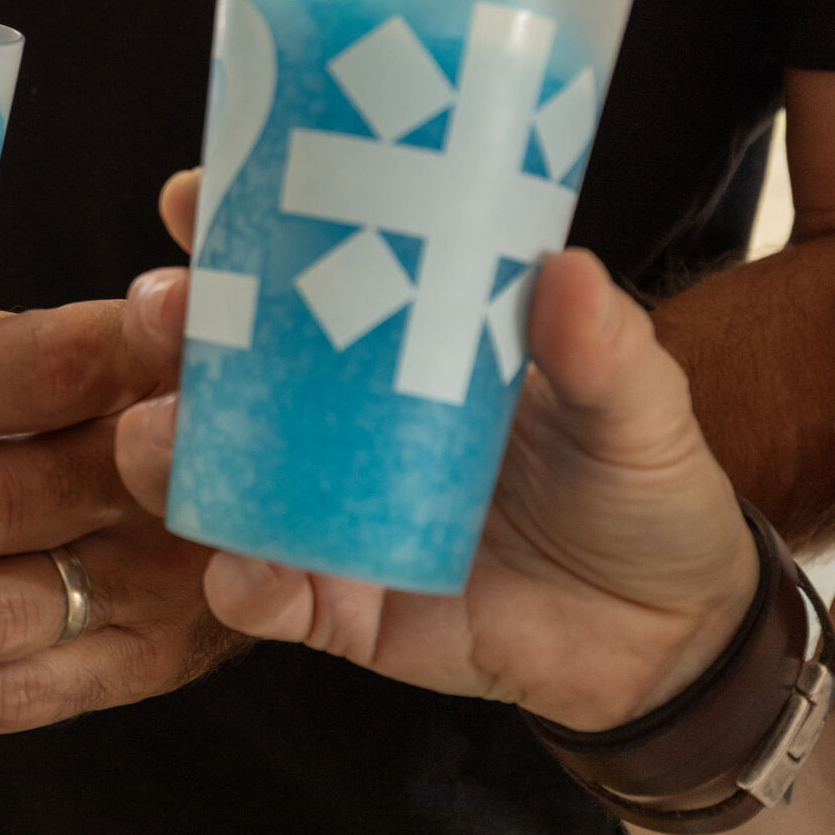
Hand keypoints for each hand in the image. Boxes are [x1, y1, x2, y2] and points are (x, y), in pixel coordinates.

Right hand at [116, 174, 761, 731]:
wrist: (671, 638)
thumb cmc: (643, 489)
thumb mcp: (641, 406)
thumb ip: (605, 348)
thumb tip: (567, 268)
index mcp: (397, 340)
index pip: (293, 264)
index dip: (230, 224)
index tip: (189, 197)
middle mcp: (338, 419)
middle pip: (221, 359)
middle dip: (168, 327)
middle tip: (164, 310)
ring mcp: (326, 511)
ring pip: (210, 472)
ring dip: (166, 448)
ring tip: (163, 436)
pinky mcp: (339, 607)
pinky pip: (263, 594)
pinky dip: (242, 581)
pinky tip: (250, 570)